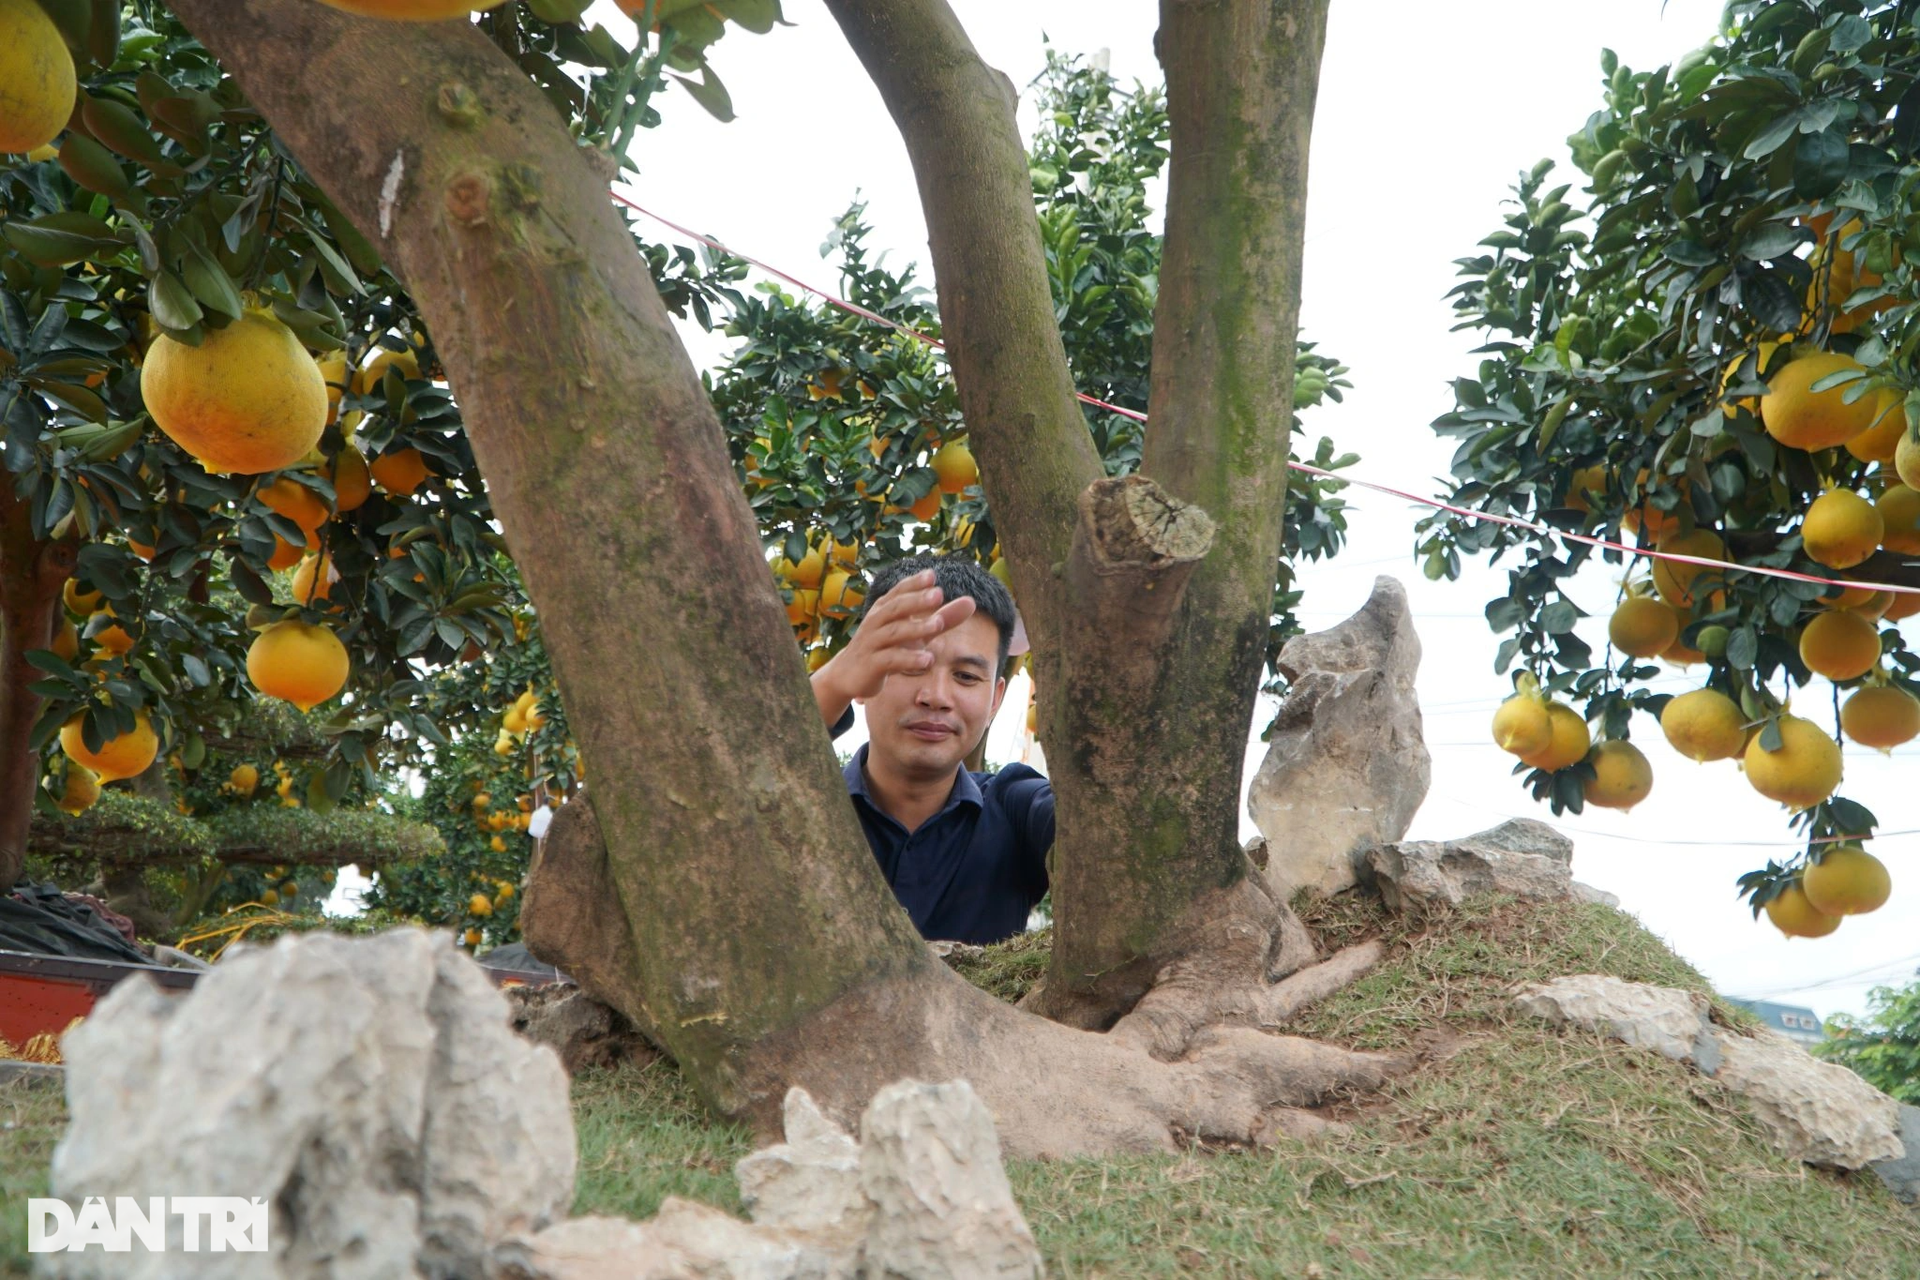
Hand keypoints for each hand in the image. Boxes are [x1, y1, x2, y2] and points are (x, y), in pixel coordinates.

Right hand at [818, 570, 975, 704]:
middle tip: (937, 594)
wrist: (849, 674)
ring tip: (938, 625)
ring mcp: (872, 643)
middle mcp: (876, 622)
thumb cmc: (888, 647)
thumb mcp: (917, 631)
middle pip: (896, 607)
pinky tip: (928, 659)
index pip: (899, 591)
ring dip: (916, 628)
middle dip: (916, 600)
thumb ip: (944, 617)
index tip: (932, 575)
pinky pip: (891, 660)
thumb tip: (971, 602)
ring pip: (894, 632)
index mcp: (885, 609)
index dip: (914, 583)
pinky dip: (909, 659)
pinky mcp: (872, 664)